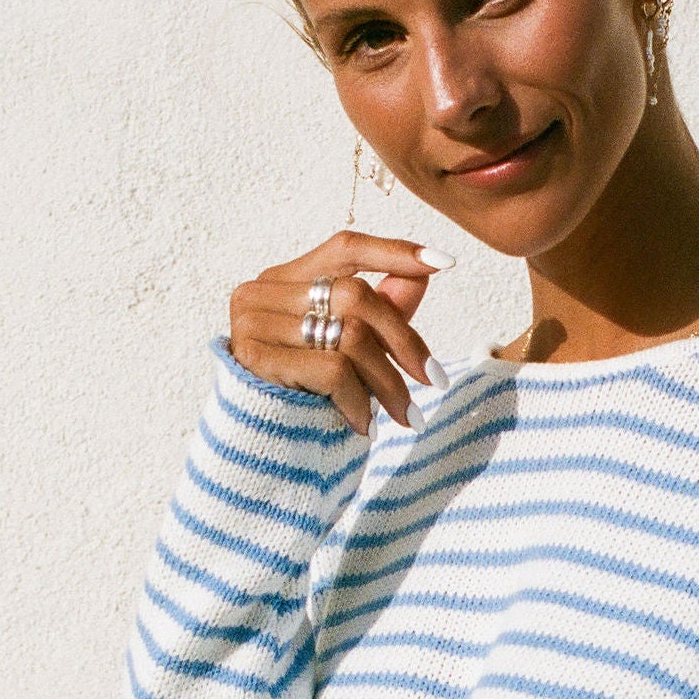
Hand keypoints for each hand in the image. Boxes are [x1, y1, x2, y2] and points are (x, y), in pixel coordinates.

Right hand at [227, 230, 452, 436]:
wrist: (258, 450)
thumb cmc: (305, 392)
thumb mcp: (350, 346)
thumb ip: (382, 308)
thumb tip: (426, 272)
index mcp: (285, 279)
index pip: (345, 248)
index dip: (394, 253)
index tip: (445, 263)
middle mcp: (263, 291)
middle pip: (356, 295)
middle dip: (405, 342)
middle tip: (435, 380)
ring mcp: (253, 321)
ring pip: (350, 336)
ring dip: (388, 383)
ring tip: (405, 415)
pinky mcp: (254, 357)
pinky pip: (332, 371)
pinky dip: (360, 402)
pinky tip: (365, 426)